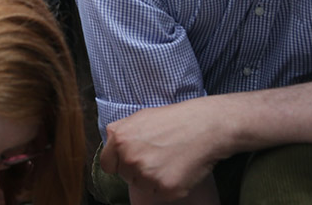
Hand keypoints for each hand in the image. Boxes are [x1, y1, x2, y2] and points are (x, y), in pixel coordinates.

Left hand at [102, 99, 227, 201]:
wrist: (204, 126)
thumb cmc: (173, 120)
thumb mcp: (139, 117)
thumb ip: (119, 131)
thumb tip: (109, 142)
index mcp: (119, 140)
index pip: (107, 165)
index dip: (119, 163)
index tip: (130, 161)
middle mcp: (129, 158)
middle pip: (126, 176)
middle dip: (137, 169)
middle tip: (157, 155)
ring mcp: (147, 175)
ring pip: (142, 185)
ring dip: (152, 178)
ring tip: (169, 160)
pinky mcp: (165, 188)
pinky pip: (160, 193)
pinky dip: (168, 185)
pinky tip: (178, 169)